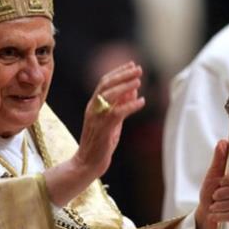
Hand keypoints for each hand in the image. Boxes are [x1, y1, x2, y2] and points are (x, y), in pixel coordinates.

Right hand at [43, 61, 145, 207]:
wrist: (87, 164)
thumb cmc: (100, 144)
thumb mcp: (112, 122)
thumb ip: (121, 106)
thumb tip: (133, 91)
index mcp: (93, 105)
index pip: (104, 82)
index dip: (118, 72)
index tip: (131, 64)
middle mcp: (93, 108)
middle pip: (106, 84)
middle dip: (123, 75)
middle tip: (138, 69)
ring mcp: (96, 118)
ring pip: (109, 95)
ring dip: (125, 86)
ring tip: (139, 81)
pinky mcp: (103, 129)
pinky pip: (117, 113)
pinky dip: (130, 105)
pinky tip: (142, 102)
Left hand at [196, 139, 228, 228]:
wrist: (209, 214)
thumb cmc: (211, 192)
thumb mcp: (213, 174)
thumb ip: (219, 159)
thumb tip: (224, 141)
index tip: (220, 181)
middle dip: (221, 194)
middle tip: (214, 196)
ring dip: (219, 206)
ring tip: (214, 207)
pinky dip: (222, 216)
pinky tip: (216, 216)